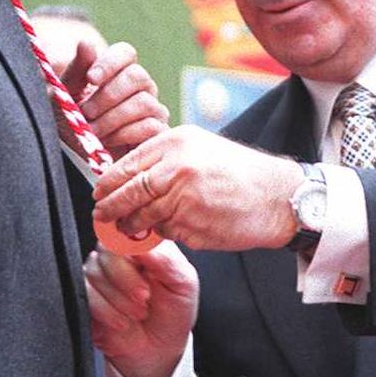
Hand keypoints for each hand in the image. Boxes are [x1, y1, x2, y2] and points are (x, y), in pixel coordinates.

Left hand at [59, 40, 168, 159]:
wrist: (78, 155)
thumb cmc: (71, 121)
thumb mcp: (64, 95)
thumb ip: (76, 70)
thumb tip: (87, 44)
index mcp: (119, 70)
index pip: (126, 53)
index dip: (110, 63)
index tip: (90, 79)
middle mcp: (141, 86)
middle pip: (137, 76)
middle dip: (108, 95)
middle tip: (86, 112)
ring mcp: (153, 109)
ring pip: (144, 102)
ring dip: (113, 118)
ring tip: (92, 131)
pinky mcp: (157, 133)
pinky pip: (151, 126)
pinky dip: (124, 134)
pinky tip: (108, 141)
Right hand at [85, 241, 197, 376]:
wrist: (159, 349)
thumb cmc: (174, 312)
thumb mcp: (183, 284)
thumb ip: (166, 259)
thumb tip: (143, 242)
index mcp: (143, 245)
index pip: (128, 228)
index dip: (131, 245)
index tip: (145, 266)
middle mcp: (118, 256)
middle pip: (106, 249)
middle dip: (125, 276)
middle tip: (145, 296)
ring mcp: (99, 275)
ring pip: (94, 272)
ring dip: (119, 298)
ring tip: (139, 313)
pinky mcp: (85, 297)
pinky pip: (85, 294)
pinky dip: (107, 311)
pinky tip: (123, 322)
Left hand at [94, 125, 302, 250]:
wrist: (276, 196)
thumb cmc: (239, 172)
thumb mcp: (200, 147)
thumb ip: (165, 157)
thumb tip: (127, 174)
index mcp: (175, 143)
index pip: (127, 164)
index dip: (108, 182)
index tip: (99, 192)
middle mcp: (176, 168)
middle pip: (128, 192)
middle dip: (110, 207)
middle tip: (100, 214)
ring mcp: (183, 198)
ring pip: (142, 216)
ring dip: (132, 225)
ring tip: (128, 227)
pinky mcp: (191, 225)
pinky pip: (164, 232)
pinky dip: (161, 233)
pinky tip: (169, 229)